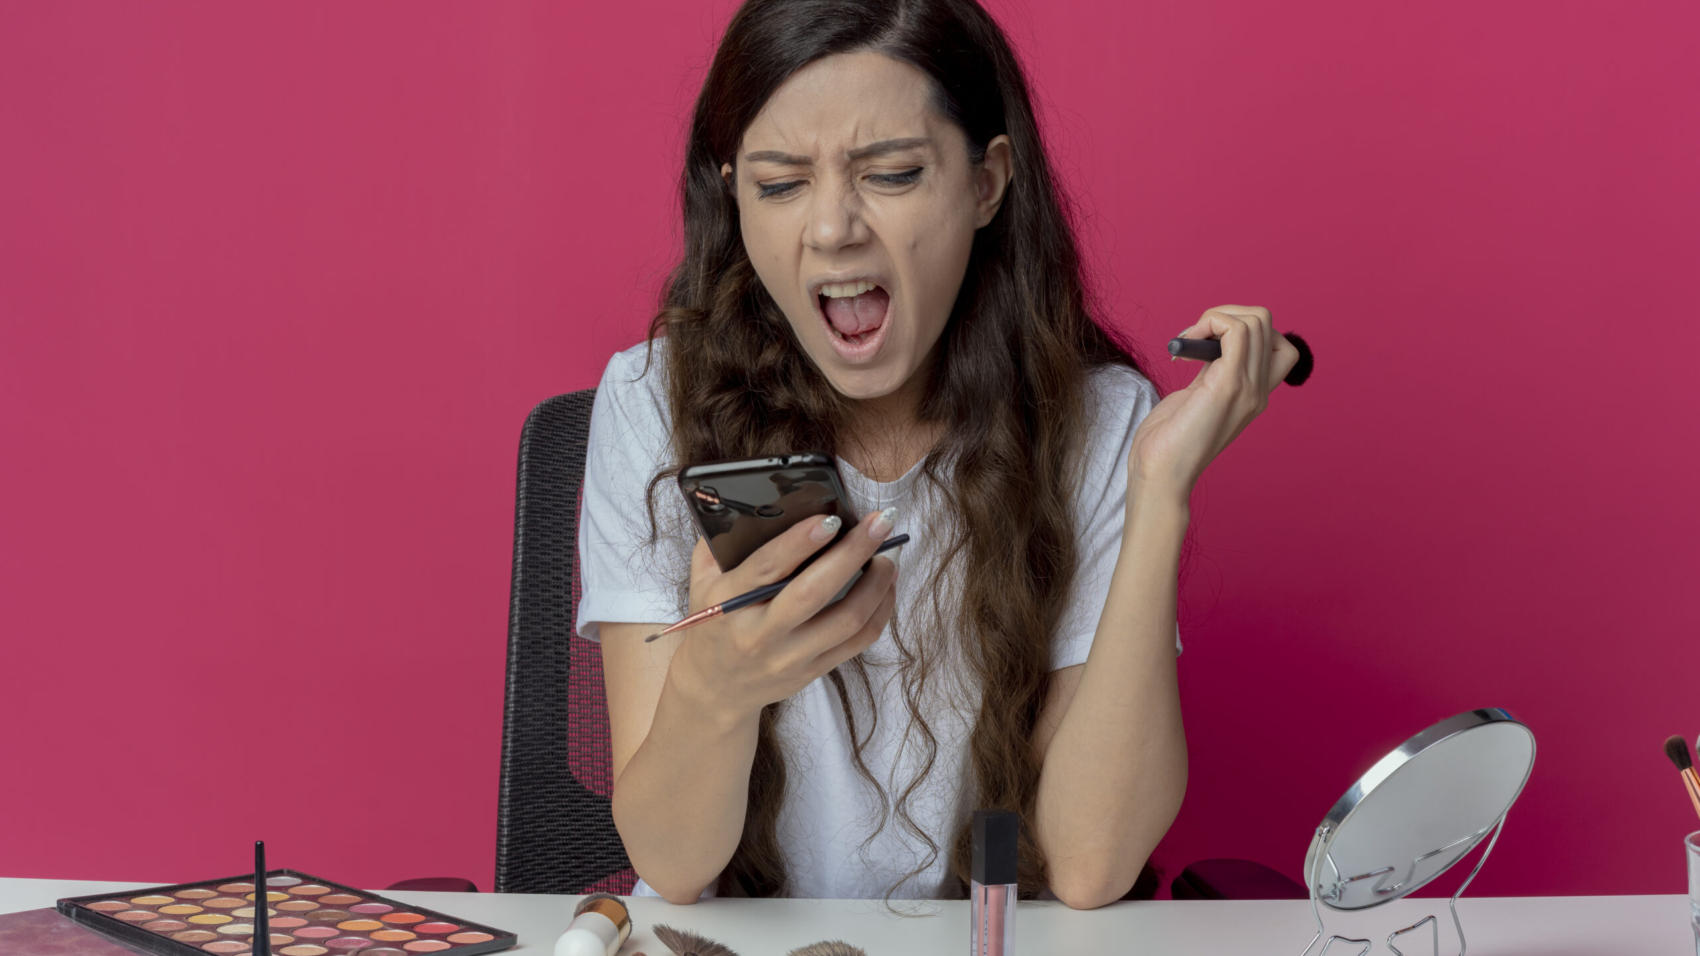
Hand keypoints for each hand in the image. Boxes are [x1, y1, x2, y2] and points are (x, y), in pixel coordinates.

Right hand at [664, 509, 899, 721]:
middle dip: (854, 552)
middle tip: (882, 522)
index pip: (768, 568)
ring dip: (878, 583)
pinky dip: (881, 609)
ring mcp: (790, 656)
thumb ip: (718, 543)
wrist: (715, 688)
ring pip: (848, 620)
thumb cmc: (713, 622)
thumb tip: (753, 502)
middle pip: (816, 592)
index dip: (801, 541)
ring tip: (889, 553)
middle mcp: (761, 633)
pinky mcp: (814, 671)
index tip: (832, 517)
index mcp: (729, 603)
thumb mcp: (701, 582)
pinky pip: (859, 641)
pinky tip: (887, 585)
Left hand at [1128, 305, 1300, 499]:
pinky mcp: (1228, 384)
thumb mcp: (1198, 397)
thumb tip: (1210, 339)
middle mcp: (1259, 390)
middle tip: (1191, 338)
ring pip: (1255, 319)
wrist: (1161, 474)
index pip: (1278, 345)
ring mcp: (1248, 387)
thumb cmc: (1168, 440)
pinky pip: (1235, 330)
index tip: (1208, 344)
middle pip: (1265, 323)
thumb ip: (1212, 371)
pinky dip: (1209, 322)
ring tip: (1187, 340)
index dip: (1244, 330)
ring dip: (1214, 317)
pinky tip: (1184, 345)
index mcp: (1256, 394)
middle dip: (1224, 316)